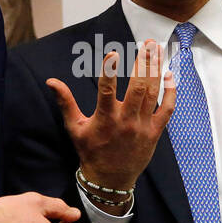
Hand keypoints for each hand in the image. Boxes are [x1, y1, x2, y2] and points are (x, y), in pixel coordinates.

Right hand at [47, 41, 176, 195]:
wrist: (110, 179)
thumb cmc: (90, 151)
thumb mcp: (74, 127)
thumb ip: (65, 102)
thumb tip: (51, 81)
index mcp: (105, 119)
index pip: (107, 91)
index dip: (110, 72)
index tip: (113, 53)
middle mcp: (126, 121)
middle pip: (138, 88)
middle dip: (143, 63)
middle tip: (147, 43)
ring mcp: (142, 127)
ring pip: (152, 94)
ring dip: (156, 70)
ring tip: (157, 50)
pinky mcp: (154, 132)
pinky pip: (166, 110)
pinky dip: (170, 92)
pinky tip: (169, 76)